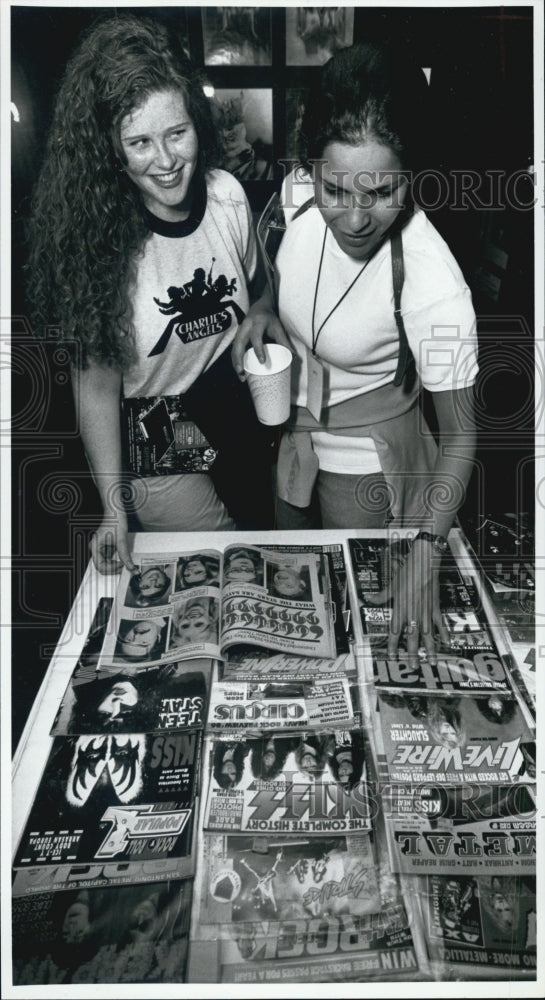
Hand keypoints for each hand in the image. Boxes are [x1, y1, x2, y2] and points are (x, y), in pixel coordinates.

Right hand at [90, 513, 135, 574]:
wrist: (116, 511)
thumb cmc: (115, 521)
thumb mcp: (121, 540)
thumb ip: (125, 556)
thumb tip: (131, 568)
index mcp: (94, 547)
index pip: (100, 566)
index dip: (111, 568)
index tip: (122, 566)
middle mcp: (95, 549)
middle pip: (102, 567)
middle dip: (113, 568)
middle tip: (125, 567)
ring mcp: (100, 548)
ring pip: (106, 564)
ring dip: (115, 566)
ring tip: (125, 564)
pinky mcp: (106, 547)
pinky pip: (110, 559)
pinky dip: (117, 561)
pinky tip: (123, 560)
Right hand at [231, 299, 291, 379]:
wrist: (260, 307)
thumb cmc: (270, 319)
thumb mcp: (278, 328)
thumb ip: (285, 342)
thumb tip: (294, 358)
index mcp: (258, 323)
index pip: (256, 336)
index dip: (258, 349)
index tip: (262, 362)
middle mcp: (246, 326)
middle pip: (238, 344)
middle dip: (239, 360)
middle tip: (243, 374)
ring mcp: (239, 331)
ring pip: (234, 349)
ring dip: (235, 363)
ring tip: (242, 376)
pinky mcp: (237, 337)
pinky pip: (234, 350)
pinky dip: (236, 361)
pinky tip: (241, 371)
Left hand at [366, 540, 447, 662]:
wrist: (423, 564)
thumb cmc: (407, 573)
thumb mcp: (391, 585)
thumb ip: (381, 596)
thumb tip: (369, 599)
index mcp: (400, 609)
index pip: (395, 632)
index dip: (393, 646)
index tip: (392, 656)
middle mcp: (412, 614)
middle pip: (412, 638)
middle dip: (413, 654)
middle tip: (413, 666)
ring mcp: (425, 612)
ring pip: (428, 636)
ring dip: (430, 650)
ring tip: (431, 661)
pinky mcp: (435, 608)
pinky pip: (440, 624)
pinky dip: (444, 634)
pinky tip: (447, 643)